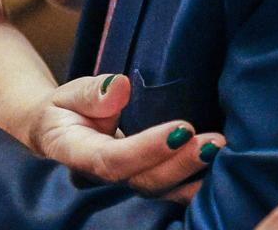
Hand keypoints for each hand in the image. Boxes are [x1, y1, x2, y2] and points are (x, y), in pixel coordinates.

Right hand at [28, 73, 222, 202]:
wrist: (57, 132)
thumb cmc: (65, 109)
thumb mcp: (68, 93)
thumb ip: (91, 92)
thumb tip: (120, 85)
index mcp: (79, 154)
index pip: (114, 159)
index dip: (148, 149)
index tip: (180, 129)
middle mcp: (103, 178)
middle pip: (143, 181)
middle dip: (180, 163)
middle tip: (213, 141)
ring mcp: (123, 184)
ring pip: (159, 191)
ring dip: (192, 174)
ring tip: (220, 151)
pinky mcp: (141, 180)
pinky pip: (167, 189)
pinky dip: (192, 183)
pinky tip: (217, 170)